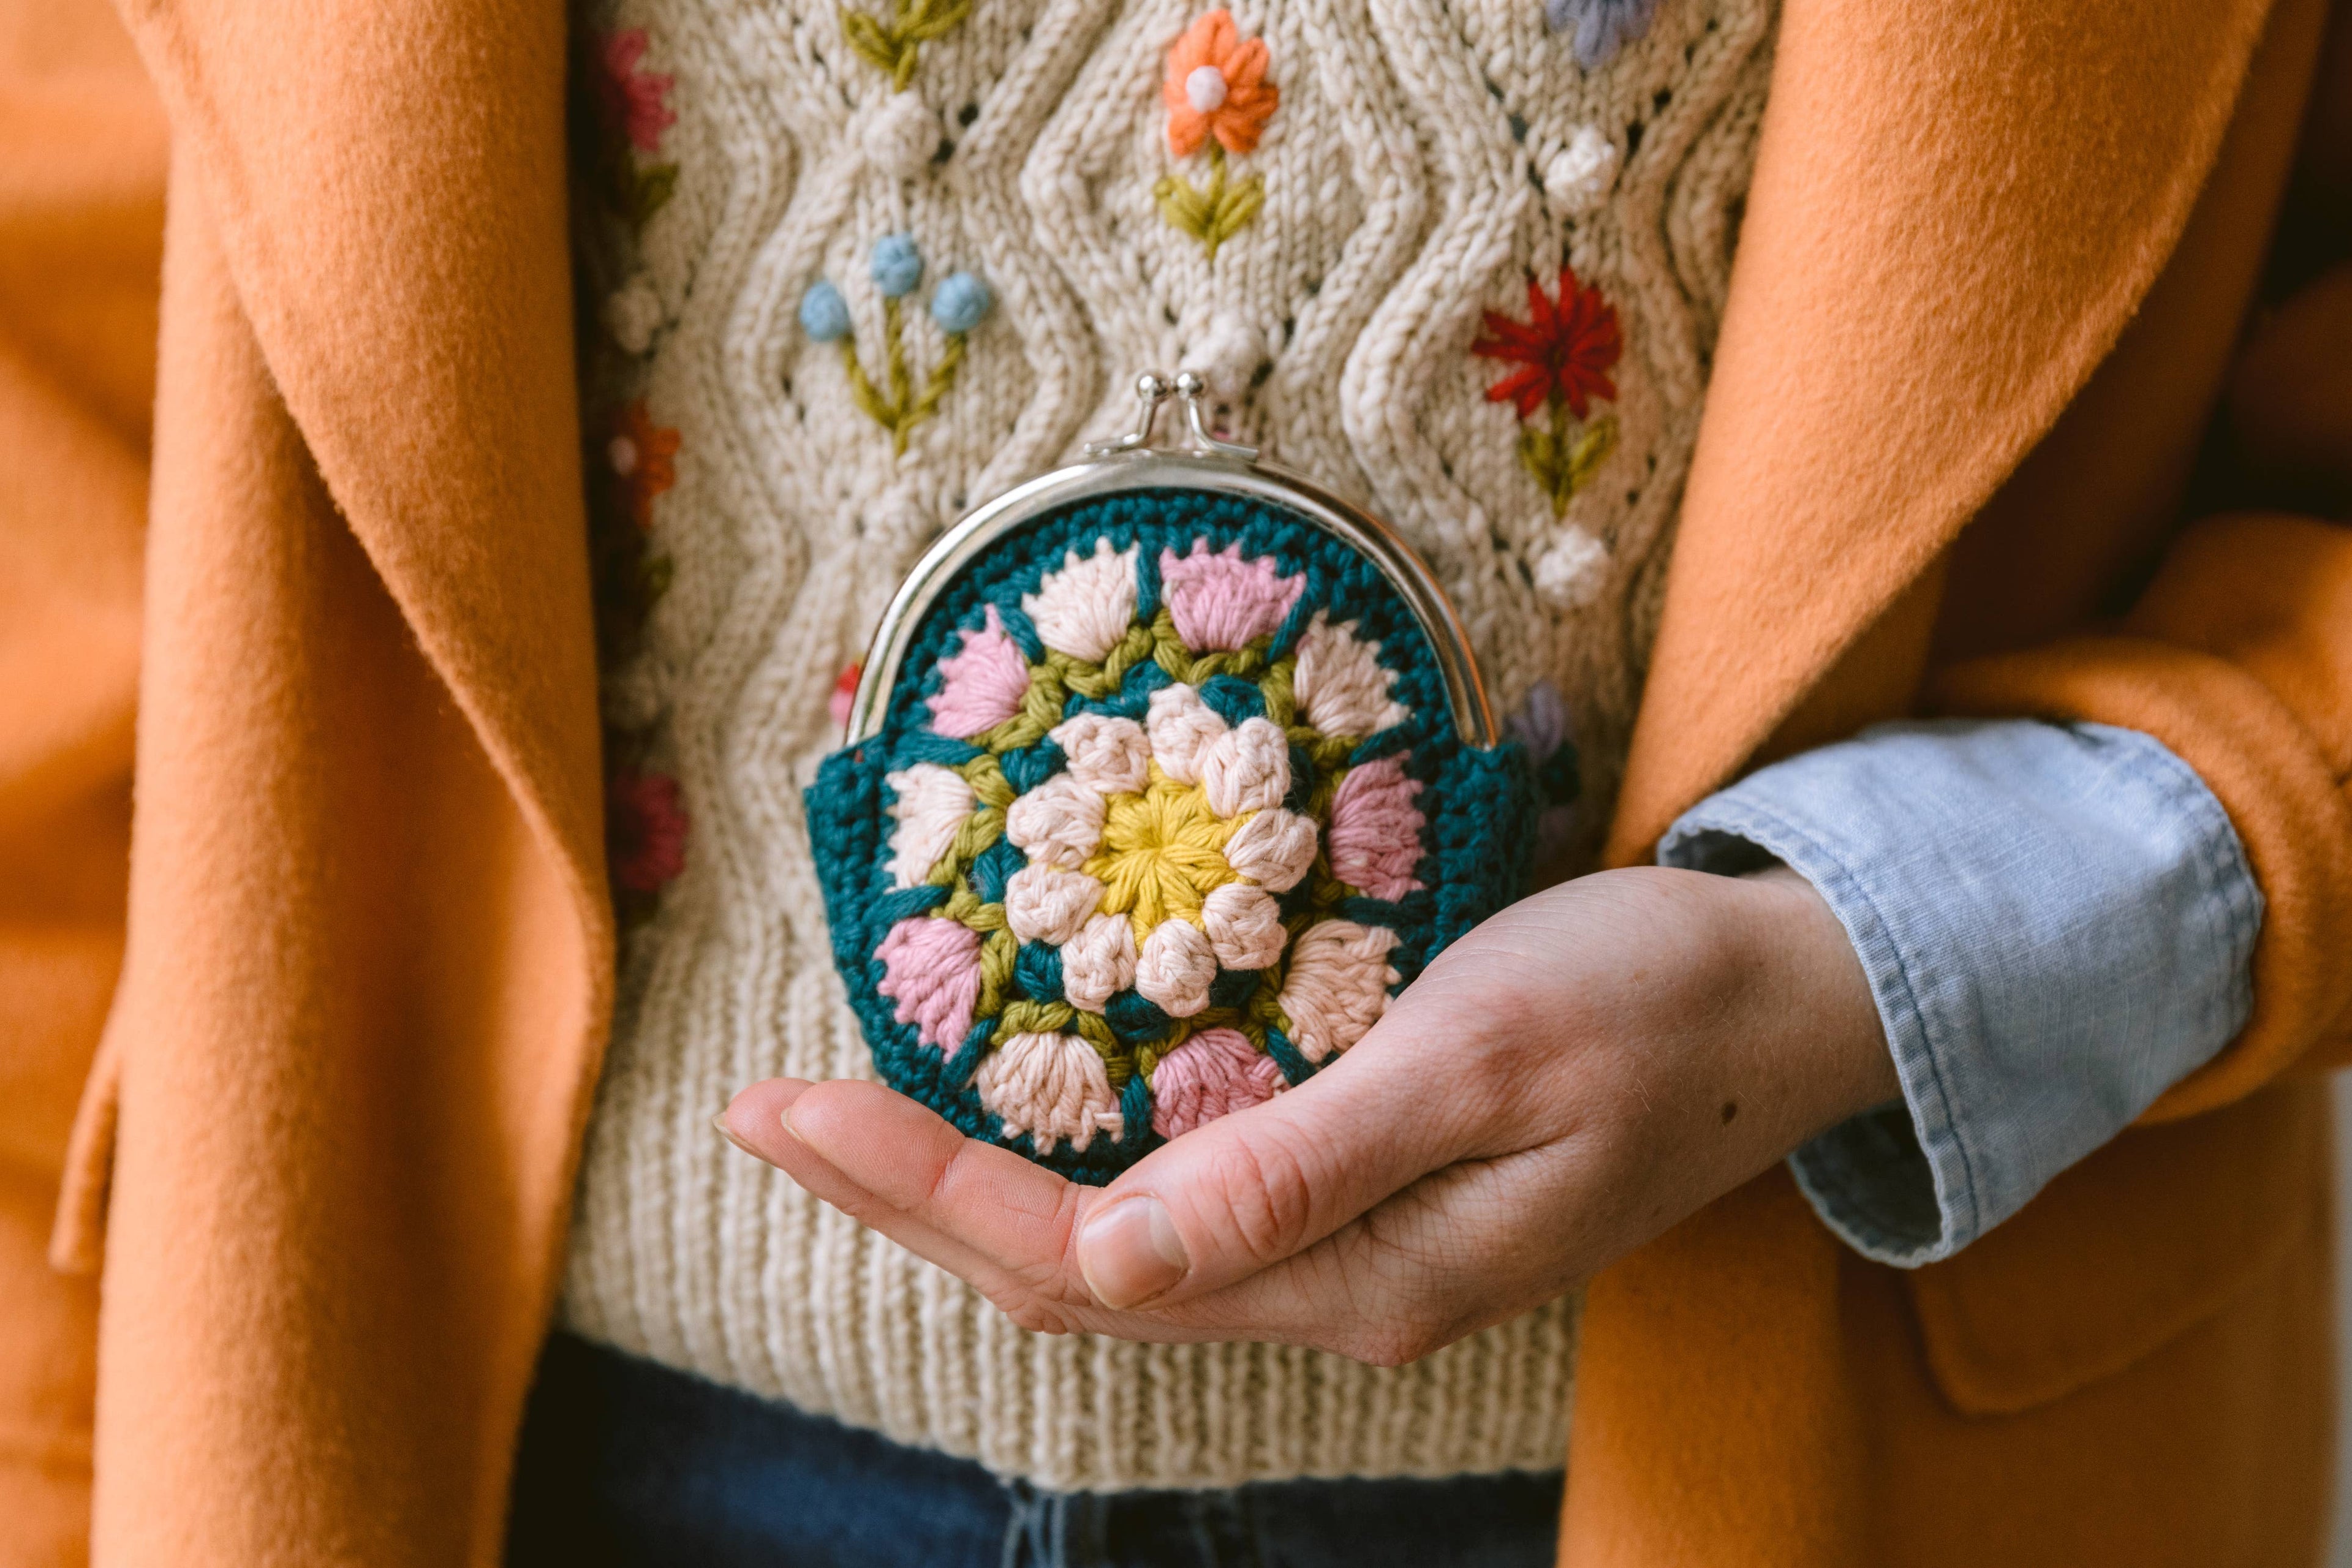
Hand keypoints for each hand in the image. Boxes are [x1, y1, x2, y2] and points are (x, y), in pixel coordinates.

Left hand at [719, 865, 1894, 1365]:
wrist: (1777, 1001)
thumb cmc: (1646, 1002)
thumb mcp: (1485, 1059)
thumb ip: (1306, 1163)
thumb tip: (1118, 1263)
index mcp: (1354, 1275)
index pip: (1085, 1257)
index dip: (921, 1190)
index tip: (786, 1112)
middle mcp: (1327, 1287)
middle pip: (1068, 1272)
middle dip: (902, 1197)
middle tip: (759, 1114)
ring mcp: (1341, 1250)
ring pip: (1108, 1249)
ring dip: (963, 1188)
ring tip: (835, 1124)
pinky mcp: (1353, 1191)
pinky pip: (1168, 1205)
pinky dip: (1058, 1165)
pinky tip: (1002, 1123)